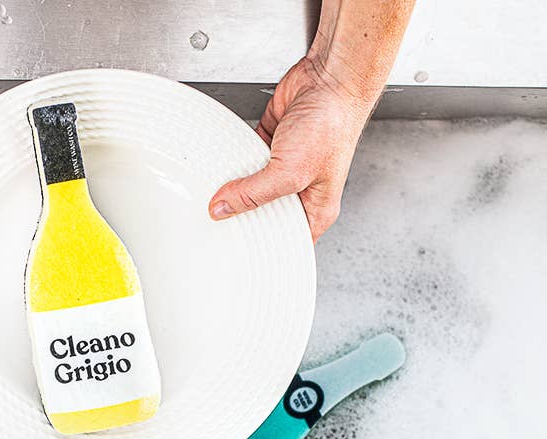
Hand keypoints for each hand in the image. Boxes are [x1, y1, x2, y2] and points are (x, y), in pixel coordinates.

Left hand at [208, 56, 376, 242]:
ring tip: (215, 192)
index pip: (285, 239)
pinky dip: (232, 159)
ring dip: (234, 185)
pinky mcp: (270, 143)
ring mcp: (283, 166)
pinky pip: (244, 158)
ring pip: (249, 186)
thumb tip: (222, 209)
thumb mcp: (290, 172)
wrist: (329, 81)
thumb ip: (254, 194)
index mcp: (315, 208)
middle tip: (217, 221)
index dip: (262, 246)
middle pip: (262, 213)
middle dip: (241, 215)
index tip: (235, 249)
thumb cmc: (331, 126)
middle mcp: (299, 189)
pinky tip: (222, 164)